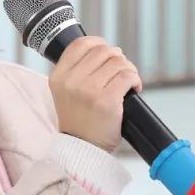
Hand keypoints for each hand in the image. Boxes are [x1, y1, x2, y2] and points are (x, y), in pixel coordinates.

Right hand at [48, 36, 141, 151]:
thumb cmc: (79, 122)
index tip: (108, 53)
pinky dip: (135, 80)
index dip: (98, 43)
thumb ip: (77, 71)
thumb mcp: (66, 93)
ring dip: (128, 69)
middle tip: (121, 72)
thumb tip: (105, 50)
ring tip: (127, 82)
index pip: (80, 44)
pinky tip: (134, 88)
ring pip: (118, 62)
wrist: (81, 151)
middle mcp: (72, 81)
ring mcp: (89, 90)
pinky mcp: (107, 101)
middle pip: (103, 51)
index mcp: (58, 77)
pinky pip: (128, 76)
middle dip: (117, 58)